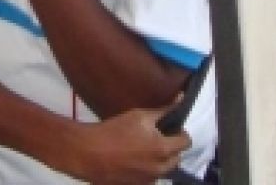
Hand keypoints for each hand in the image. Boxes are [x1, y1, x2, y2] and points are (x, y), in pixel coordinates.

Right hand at [64, 104, 190, 184]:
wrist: (89, 153)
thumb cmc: (115, 130)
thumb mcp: (140, 115)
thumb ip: (164, 109)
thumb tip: (181, 99)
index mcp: (163, 150)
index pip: (186, 142)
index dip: (180, 132)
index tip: (171, 127)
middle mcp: (160, 169)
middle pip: (177, 158)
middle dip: (171, 147)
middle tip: (156, 136)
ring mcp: (149, 181)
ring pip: (164, 169)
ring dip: (160, 159)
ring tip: (143, 148)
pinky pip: (150, 177)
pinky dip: (147, 169)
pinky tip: (133, 159)